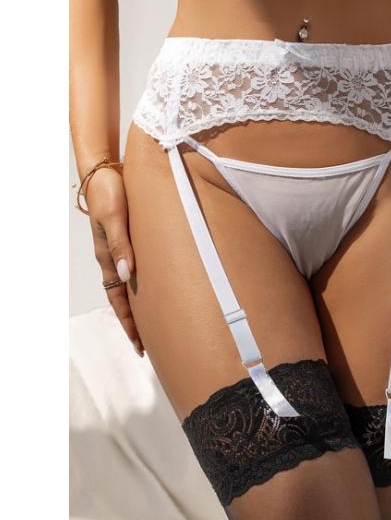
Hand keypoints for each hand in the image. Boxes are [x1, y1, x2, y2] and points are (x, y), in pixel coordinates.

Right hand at [85, 165, 143, 357]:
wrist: (106, 172)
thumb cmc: (110, 192)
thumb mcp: (114, 217)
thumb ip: (121, 244)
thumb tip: (128, 275)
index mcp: (108, 257)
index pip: (119, 299)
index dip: (129, 323)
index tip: (140, 346)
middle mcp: (113, 258)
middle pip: (124, 299)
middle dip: (135, 324)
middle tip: (147, 346)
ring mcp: (121, 250)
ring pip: (130, 287)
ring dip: (140, 307)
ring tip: (154, 325)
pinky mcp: (130, 240)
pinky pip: (137, 269)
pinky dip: (144, 286)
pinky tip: (155, 290)